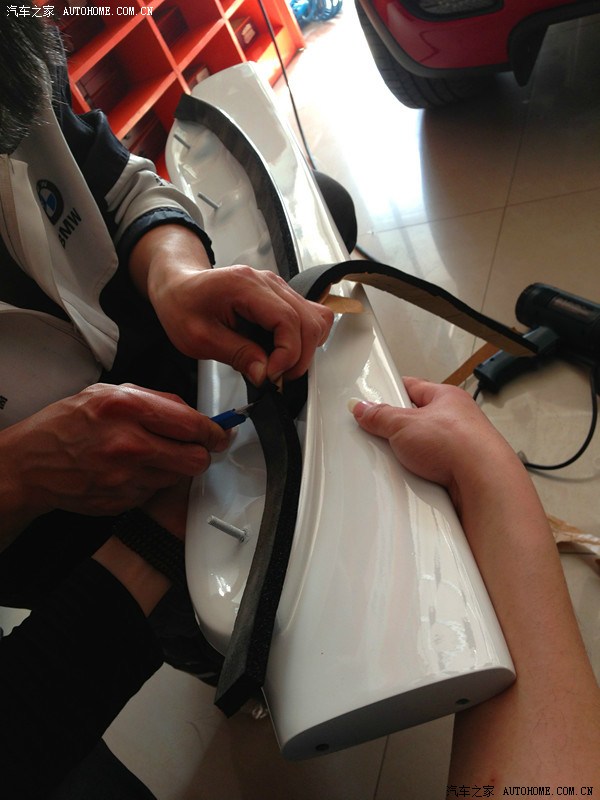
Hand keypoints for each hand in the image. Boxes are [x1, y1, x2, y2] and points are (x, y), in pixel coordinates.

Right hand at [1, 383, 228, 523]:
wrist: (30, 464)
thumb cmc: (66, 425)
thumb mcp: (106, 393)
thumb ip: (154, 400)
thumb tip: (192, 412)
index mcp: (126, 407)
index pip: (191, 423)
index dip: (213, 430)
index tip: (220, 432)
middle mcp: (128, 443)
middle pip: (195, 458)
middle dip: (200, 453)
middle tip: (194, 447)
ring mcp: (125, 476)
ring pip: (179, 477)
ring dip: (174, 467)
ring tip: (150, 455)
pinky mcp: (122, 500)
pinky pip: (156, 491)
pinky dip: (152, 481)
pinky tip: (130, 470)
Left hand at [152, 264, 332, 385]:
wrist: (177, 286)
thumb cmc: (182, 305)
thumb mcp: (198, 338)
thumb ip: (237, 354)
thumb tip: (264, 374)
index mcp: (244, 286)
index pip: (287, 319)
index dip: (286, 353)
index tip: (271, 375)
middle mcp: (267, 282)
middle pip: (309, 320)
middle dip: (299, 357)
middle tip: (276, 377)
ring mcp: (277, 288)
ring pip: (315, 319)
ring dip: (304, 349)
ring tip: (280, 367)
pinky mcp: (280, 298)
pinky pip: (308, 317)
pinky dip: (302, 340)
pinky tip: (282, 353)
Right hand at [349, 377, 519, 501]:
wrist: (484, 481)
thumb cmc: (459, 443)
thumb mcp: (404, 424)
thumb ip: (380, 416)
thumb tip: (364, 409)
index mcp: (447, 397)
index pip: (413, 387)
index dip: (391, 392)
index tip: (373, 400)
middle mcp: (457, 421)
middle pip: (416, 420)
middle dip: (397, 429)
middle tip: (381, 434)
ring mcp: (459, 447)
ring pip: (424, 448)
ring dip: (409, 454)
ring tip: (398, 459)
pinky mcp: (458, 472)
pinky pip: (430, 470)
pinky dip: (419, 473)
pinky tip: (412, 476)